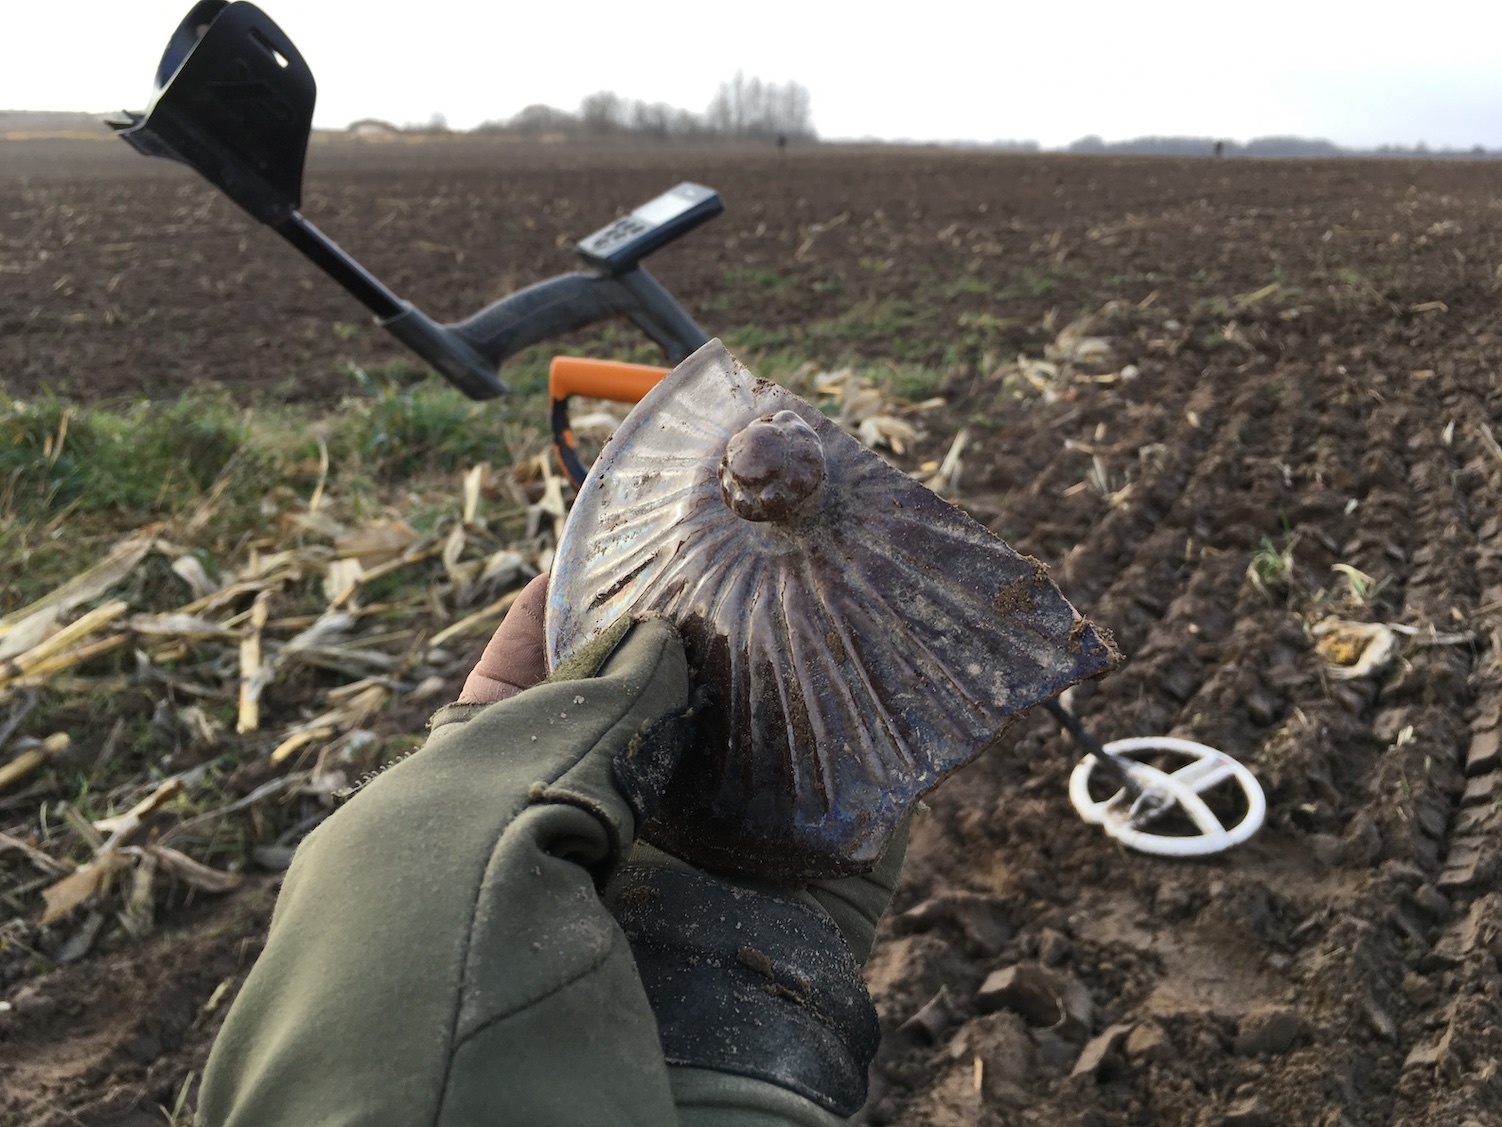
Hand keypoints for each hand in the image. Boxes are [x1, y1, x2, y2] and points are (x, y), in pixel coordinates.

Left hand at [454, 574, 904, 1116]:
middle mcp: (586, 851)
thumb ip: (570, 707)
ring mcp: (695, 895)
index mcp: (471, 819)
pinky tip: (905, 668)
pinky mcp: (797, 941)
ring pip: (765, 757)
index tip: (622, 515)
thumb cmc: (456, 983)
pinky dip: (888, 753)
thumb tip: (656, 635)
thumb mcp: (468, 807)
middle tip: (754, 529)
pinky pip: (856, 832)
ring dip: (808, 669)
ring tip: (837, 569)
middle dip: (705, 621)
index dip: (567, 595)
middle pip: (661, 710)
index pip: (521, 683)